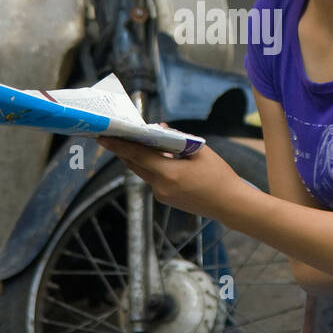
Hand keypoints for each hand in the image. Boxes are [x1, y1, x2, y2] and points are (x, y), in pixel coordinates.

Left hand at [97, 137, 242, 220]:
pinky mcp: (166, 199)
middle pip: (135, 165)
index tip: (103, 137)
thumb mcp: (199, 151)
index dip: (118, 145)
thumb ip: (177, 139)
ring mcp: (162, 195)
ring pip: (143, 172)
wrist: (229, 203)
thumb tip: (159, 128)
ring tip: (138, 142)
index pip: (136, 155)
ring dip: (139, 158)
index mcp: (169, 173)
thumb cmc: (218, 175)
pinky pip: (153, 179)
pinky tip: (159, 157)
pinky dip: (152, 167)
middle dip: (124, 150)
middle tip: (116, 135)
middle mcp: (161, 187)